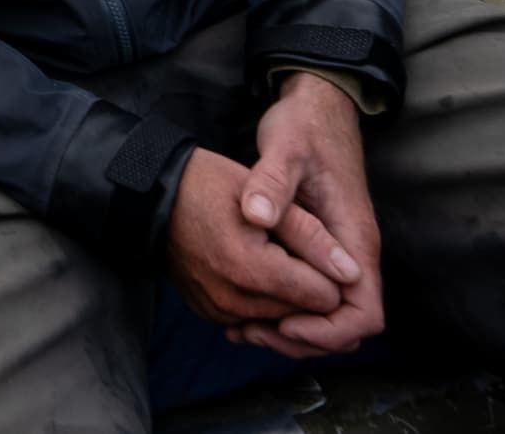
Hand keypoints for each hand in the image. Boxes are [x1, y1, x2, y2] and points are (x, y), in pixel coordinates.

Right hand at [164, 148, 346, 327]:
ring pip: (281, 321)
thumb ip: (311, 235)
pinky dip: (263, 301)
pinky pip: (254, 319)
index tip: (317, 246)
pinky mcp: (209, 314)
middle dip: (311, 287)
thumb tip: (351, 272)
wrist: (153, 196)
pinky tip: (253, 269)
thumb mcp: (265, 196)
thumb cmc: (208, 185)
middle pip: (304, 314)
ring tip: (273, 255)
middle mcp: (233, 300)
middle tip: (295, 249)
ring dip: (287, 295)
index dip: (330, 272)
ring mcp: (219, 311)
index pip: (324, 298)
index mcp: (251, 268)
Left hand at [228, 73, 384, 358]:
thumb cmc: (304, 126)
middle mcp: (353, 252)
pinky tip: (247, 304)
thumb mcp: (283, 147)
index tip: (282, 321)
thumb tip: (255, 217)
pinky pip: (314, 295)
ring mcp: (339, 252)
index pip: (363, 313)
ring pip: (330, 315)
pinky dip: (287, 309)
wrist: (316, 105)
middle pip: (347, 325)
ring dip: (293, 330)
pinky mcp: (322, 247)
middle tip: (250, 332)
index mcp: (354, 237)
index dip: (326, 330)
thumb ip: (271, 182)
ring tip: (243, 326)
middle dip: (304, 339)